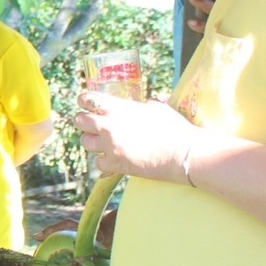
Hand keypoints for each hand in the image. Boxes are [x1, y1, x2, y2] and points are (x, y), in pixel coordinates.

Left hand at [75, 90, 198, 183]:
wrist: (186, 154)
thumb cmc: (176, 128)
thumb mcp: (159, 108)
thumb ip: (146, 105)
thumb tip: (147, 103)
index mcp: (119, 108)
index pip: (88, 99)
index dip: (84, 100)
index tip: (86, 103)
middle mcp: (110, 126)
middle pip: (79, 121)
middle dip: (84, 121)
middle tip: (91, 123)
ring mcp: (111, 147)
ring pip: (85, 142)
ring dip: (92, 141)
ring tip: (103, 141)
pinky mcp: (116, 165)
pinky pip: (99, 163)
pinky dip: (104, 161)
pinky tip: (114, 158)